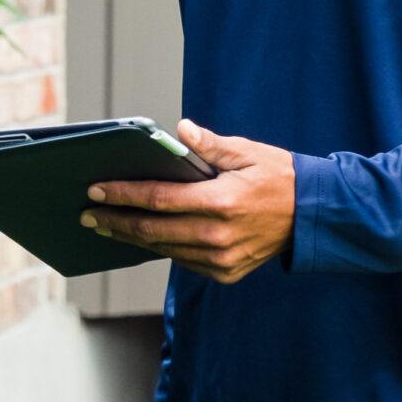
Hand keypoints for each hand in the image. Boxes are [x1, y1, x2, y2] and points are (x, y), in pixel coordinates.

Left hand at [81, 120, 294, 284]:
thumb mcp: (248, 152)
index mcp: (221, 202)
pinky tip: (142, 236)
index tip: (95, 191)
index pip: (158, 199)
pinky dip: (160, 247)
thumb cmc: (279, 177)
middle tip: (87, 214)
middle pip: (152, 230)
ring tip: (106, 224)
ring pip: (164, 249)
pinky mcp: (226, 272)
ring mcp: (221, 259)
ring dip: (132, 237)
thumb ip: (210, 145)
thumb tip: (180, 130)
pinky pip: (182, 260)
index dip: (123, 195)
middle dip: (115, 221)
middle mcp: (218, 236)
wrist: (314, 216)